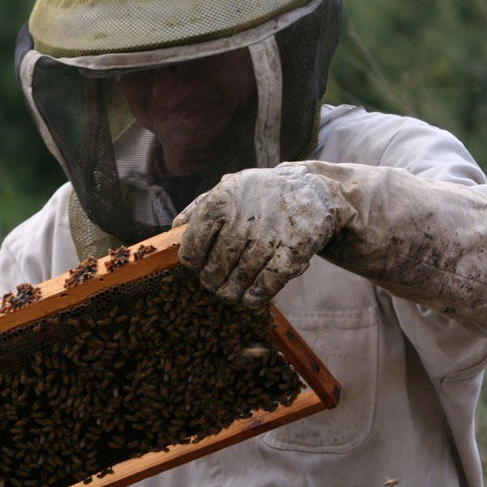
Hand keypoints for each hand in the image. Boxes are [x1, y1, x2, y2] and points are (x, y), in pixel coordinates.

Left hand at [173, 165, 343, 307]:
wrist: (313, 191)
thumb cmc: (261, 193)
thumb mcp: (228, 188)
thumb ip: (199, 207)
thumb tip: (173, 230)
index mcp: (220, 202)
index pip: (193, 246)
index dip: (193, 263)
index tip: (197, 268)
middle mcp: (243, 218)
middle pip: (216, 266)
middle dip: (212, 281)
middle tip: (214, 286)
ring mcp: (270, 234)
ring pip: (241, 276)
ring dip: (232, 292)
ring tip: (230, 294)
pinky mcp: (295, 248)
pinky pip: (270, 280)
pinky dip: (258, 294)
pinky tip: (252, 298)